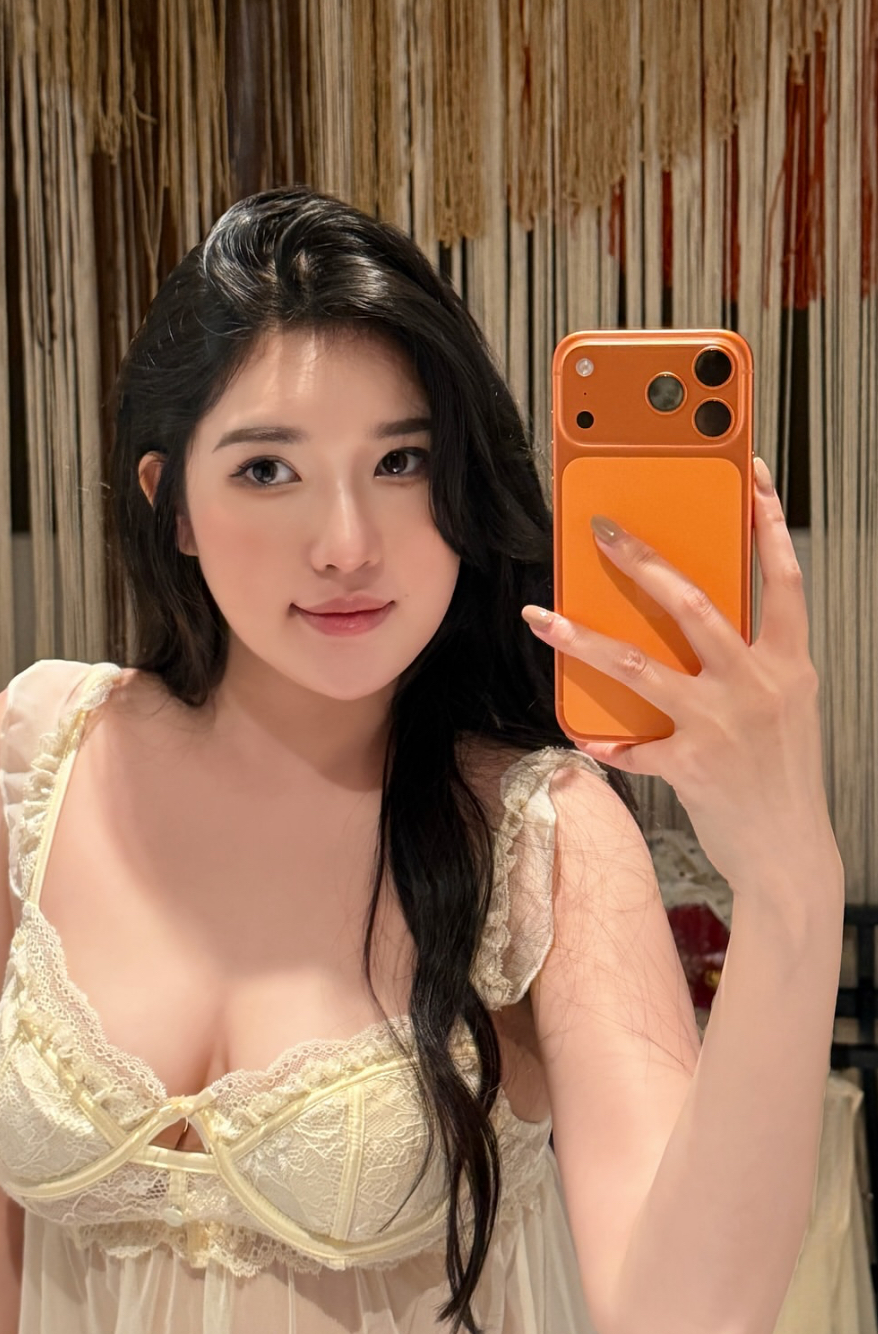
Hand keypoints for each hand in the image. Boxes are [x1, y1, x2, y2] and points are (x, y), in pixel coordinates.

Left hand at [522, 458, 838, 895]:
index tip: (747, 478)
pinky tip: (585, 737)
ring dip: (581, 639)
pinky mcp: (690, 764)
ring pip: (637, 664)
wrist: (791, 855)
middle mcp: (758, 685)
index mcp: (789, 664)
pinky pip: (631, 743)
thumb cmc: (782, 776)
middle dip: (641, 561)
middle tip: (600, 531)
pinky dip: (606, 741)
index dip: (767, 526)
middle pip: (691, 604)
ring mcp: (722, 723)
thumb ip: (751, 664)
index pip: (783, 580)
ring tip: (541, 617)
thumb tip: (694, 623)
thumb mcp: (784, 707)